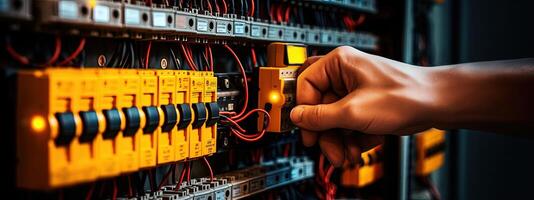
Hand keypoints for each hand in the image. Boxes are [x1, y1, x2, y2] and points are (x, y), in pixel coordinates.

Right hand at [291, 46, 437, 165]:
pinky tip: (358, 149)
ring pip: (334, 118)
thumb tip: (297, 117)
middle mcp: (345, 74)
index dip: (304, 110)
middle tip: (327, 150)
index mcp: (339, 63)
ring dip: (338, 140)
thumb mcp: (354, 112)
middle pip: (320, 106)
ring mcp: (356, 90)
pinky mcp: (366, 105)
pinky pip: (349, 123)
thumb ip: (320, 117)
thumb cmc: (404, 96)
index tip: (306, 131)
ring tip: (344, 155)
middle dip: (325, 132)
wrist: (437, 105)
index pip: (306, 85)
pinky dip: (352, 138)